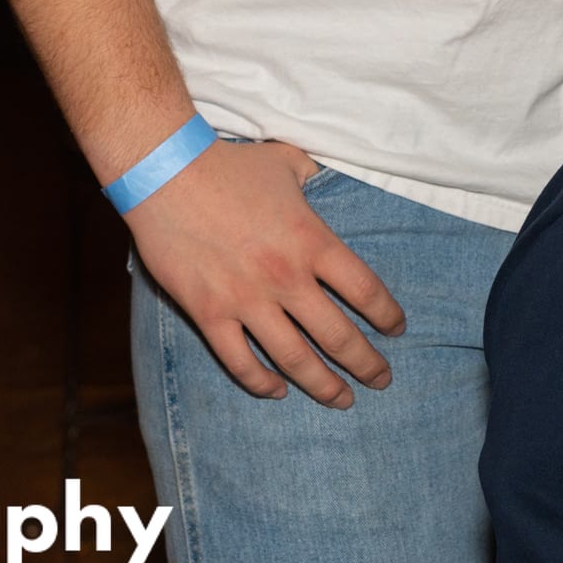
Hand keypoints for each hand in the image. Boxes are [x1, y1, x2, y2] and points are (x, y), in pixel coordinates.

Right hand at [125, 137, 405, 405]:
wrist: (165, 173)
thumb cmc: (230, 165)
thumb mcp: (289, 162)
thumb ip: (316, 179)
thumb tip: (328, 181)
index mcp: (312, 241)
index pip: (366, 290)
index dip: (388, 316)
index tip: (397, 330)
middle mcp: (286, 277)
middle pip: (339, 336)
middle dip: (366, 365)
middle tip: (381, 380)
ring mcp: (246, 300)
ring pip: (295, 359)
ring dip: (323, 386)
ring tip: (342, 400)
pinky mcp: (209, 314)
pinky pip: (240, 362)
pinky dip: (261, 383)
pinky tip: (278, 391)